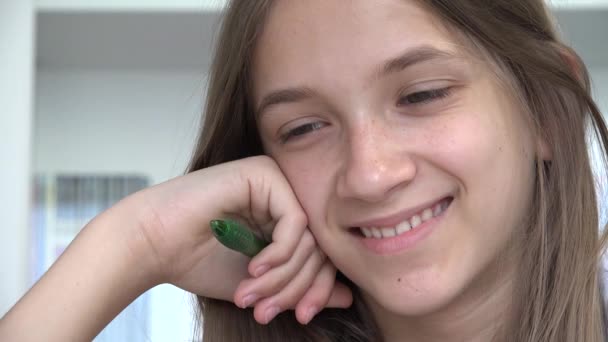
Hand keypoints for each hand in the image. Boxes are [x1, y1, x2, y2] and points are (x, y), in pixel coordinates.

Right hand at [130, 156, 351, 323]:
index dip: (316, 289)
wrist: (152, 244)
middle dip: (295, 287)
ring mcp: (275, 181)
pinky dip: (279, 253)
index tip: (301, 317)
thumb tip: (349, 298)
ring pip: (309, 237)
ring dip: (283, 276)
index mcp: (283, 216)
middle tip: (267, 311)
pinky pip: (294, 221)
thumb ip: (302, 286)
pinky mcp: (263, 174)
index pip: (321, 253)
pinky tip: (254, 269)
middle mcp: (284, 195)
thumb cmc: (199, 261)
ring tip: (254, 297)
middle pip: (319, 247)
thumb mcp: (261, 284)